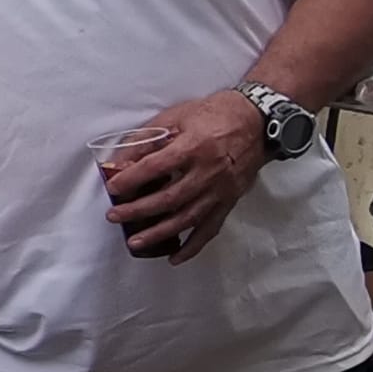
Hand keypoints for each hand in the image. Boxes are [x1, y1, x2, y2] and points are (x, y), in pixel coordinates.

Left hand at [102, 91, 265, 263]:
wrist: (258, 121)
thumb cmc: (215, 114)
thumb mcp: (177, 116)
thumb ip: (148, 138)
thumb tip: (122, 159)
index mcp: (194, 147)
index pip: (156, 168)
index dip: (132, 179)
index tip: (113, 188)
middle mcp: (209, 172)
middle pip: (168, 198)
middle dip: (138, 211)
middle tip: (115, 216)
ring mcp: (221, 190)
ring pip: (187, 218)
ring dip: (159, 233)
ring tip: (135, 242)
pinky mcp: (230, 201)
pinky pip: (210, 228)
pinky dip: (193, 246)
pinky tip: (175, 257)